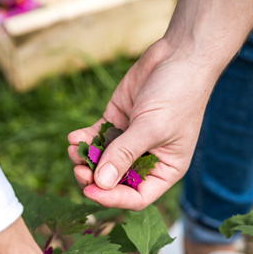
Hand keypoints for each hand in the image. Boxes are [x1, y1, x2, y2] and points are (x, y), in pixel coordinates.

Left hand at [68, 0, 252, 209]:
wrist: (179, 55)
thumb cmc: (178, 94)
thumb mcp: (151, 127)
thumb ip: (125, 154)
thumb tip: (101, 182)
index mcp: (164, 169)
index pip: (136, 196)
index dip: (113, 198)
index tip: (91, 190)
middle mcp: (146, 159)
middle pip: (115, 182)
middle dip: (94, 178)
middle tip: (79, 170)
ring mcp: (129, 140)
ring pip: (101, 161)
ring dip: (85, 159)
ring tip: (73, 151)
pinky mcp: (117, 121)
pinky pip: (96, 138)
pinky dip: (84, 140)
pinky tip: (74, 138)